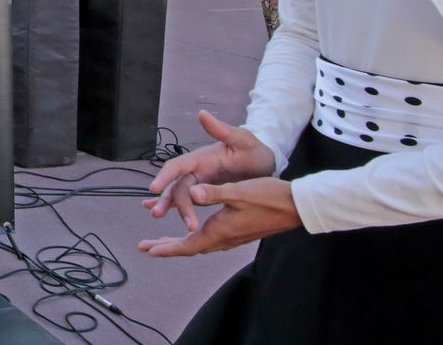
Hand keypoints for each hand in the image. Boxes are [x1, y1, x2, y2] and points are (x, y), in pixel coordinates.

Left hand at [137, 176, 300, 256]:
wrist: (296, 207)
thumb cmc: (268, 197)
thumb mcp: (238, 192)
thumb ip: (213, 193)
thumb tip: (191, 193)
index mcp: (220, 230)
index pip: (186, 246)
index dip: (165, 249)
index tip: (147, 250)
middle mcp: (224, 238)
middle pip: (189, 248)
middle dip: (166, 248)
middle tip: (146, 247)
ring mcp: (233, 237)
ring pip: (200, 243)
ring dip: (180, 243)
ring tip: (162, 241)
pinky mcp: (239, 232)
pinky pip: (211, 239)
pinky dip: (195, 237)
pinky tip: (194, 231)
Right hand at [141, 110, 276, 232]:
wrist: (266, 163)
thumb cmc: (254, 150)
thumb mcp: (242, 139)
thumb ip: (222, 130)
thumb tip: (202, 114)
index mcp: (202, 158)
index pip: (178, 166)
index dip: (165, 176)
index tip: (153, 188)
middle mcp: (196, 170)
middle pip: (177, 186)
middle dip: (171, 202)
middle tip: (166, 217)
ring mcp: (200, 183)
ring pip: (179, 196)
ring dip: (171, 207)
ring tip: (161, 219)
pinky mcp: (205, 193)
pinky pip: (187, 201)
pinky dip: (173, 207)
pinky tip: (159, 212)